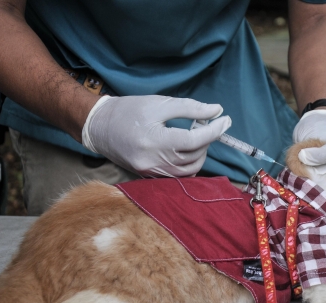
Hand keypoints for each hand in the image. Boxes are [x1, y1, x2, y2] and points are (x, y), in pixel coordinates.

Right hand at [82, 95, 230, 176]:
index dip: (214, 130)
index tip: (225, 120)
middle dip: (206, 141)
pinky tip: (186, 150)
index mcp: (155, 140)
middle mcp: (153, 161)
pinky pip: (178, 176)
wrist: (99, 127)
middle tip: (204, 125)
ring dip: (199, 154)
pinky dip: (188, 164)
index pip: (194, 140)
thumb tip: (216, 111)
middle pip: (194, 156)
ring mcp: (151, 172)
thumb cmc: (128, 110)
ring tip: (195, 137)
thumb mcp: (159, 103)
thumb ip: (190, 108)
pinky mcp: (149, 176)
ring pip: (189, 170)